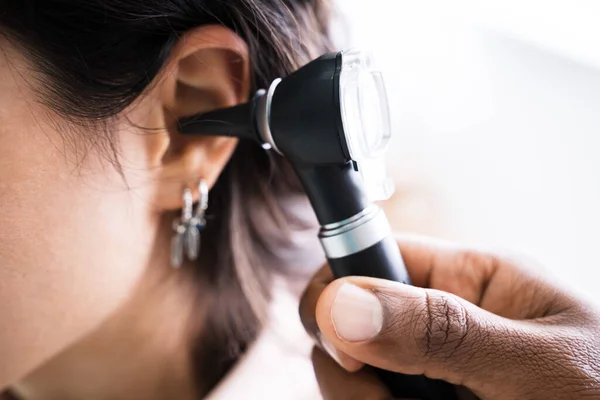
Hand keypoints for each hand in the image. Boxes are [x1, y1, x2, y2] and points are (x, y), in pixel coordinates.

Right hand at [300, 235, 599, 399]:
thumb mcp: (536, 364)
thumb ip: (442, 332)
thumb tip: (341, 303)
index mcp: (472, 280)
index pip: (375, 253)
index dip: (339, 285)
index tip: (344, 346)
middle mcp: (443, 323)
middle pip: (349, 323)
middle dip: (351, 367)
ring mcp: (431, 371)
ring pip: (355, 374)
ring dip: (366, 399)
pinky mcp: (425, 399)